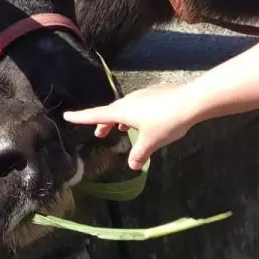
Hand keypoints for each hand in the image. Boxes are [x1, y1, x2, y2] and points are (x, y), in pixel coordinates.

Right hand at [62, 81, 199, 169]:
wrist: (191, 100)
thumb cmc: (166, 122)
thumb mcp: (151, 142)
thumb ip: (139, 154)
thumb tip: (133, 165)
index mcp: (122, 111)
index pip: (96, 115)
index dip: (81, 117)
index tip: (67, 116)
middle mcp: (129, 101)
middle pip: (111, 112)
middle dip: (104, 123)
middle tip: (101, 134)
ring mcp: (143, 95)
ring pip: (126, 108)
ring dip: (121, 118)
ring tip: (122, 129)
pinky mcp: (156, 93)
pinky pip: (140, 105)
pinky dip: (136, 114)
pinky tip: (146, 121)